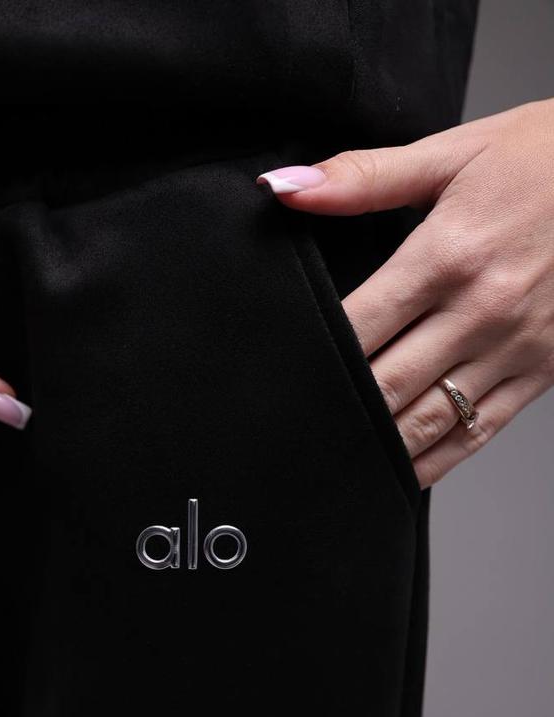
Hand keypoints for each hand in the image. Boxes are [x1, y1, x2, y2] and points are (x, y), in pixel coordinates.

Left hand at [256, 99, 553, 488]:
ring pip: (427, 420)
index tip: (282, 375)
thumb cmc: (542, 160)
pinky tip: (399, 469)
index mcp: (447, 256)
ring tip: (336, 456)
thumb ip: (363, 177)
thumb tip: (287, 186)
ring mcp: (513, 348)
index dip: (314, 356)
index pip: (359, 327)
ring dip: (378, 444)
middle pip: (385, 384)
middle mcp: (479, 311)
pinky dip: (433, 459)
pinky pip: (477, 433)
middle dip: (337, 408)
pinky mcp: (541, 372)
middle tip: (297, 426)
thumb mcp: (452, 155)